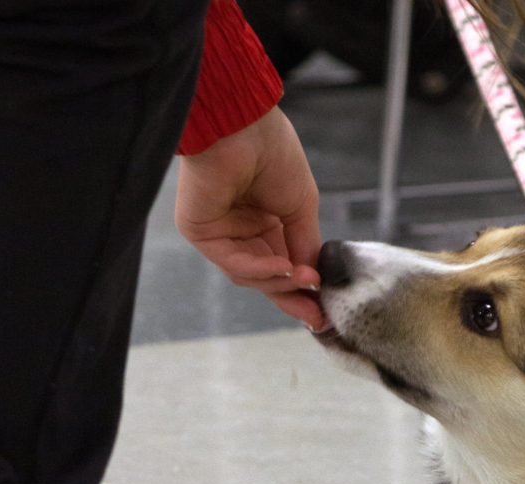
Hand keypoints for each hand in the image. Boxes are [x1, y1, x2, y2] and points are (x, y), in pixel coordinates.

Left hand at [175, 106, 327, 330]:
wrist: (245, 124)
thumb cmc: (273, 152)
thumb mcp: (301, 206)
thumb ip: (305, 243)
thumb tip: (315, 279)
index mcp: (265, 222)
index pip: (282, 265)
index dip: (303, 289)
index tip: (325, 311)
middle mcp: (241, 230)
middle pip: (265, 278)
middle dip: (292, 298)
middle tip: (317, 318)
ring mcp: (219, 233)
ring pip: (250, 275)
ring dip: (280, 281)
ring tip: (306, 279)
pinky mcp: (200, 232)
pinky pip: (233, 262)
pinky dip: (261, 269)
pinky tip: (285, 267)